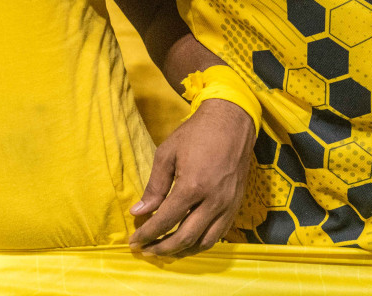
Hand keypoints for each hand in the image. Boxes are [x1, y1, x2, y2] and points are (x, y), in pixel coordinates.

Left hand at [127, 99, 253, 257]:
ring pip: (204, 242)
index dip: (147, 234)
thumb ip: (154, 186)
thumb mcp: (167, 153)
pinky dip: (202, 242)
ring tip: (166, 249)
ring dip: (183, 251)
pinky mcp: (236, 205)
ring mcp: (228, 205)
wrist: (232, 121)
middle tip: (146, 250)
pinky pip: (219, 234)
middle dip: (162, 249)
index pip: (165, 221)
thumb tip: (138, 211)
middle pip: (185, 239)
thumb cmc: (197, 133)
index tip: (134, 241)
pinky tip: (188, 239)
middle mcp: (213, 201)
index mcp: (192, 186)